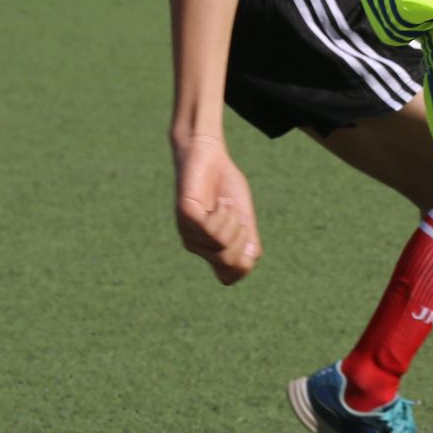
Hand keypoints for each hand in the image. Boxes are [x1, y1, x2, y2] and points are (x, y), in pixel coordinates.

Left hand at [173, 137, 261, 284]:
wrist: (209, 155)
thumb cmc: (226, 186)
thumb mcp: (245, 219)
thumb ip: (248, 244)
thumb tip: (246, 264)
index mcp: (210, 249)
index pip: (230, 277)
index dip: (246, 262)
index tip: (246, 234)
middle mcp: (196, 245)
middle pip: (229, 262)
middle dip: (243, 239)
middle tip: (236, 215)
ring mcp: (188, 232)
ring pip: (221, 244)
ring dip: (232, 221)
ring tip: (224, 204)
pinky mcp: (184, 215)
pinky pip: (210, 228)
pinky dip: (223, 214)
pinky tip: (219, 201)